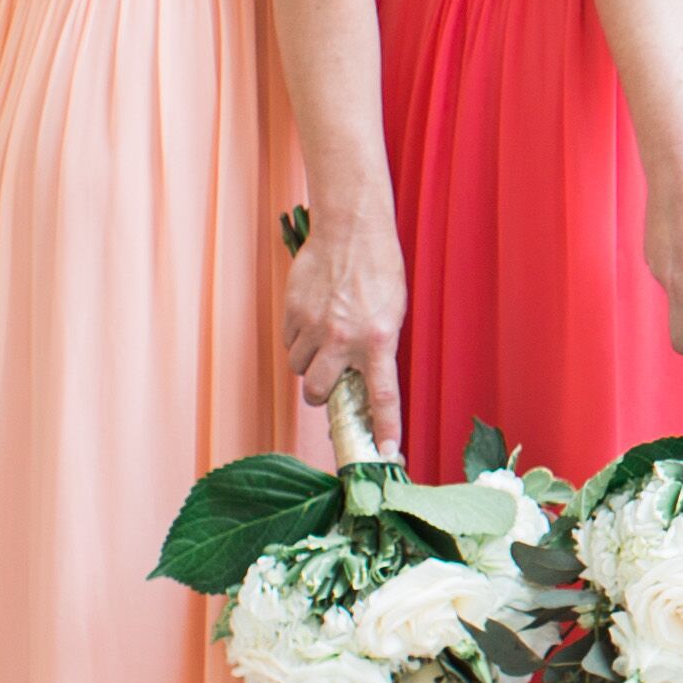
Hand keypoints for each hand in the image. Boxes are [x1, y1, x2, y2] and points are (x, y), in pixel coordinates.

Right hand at [285, 211, 404, 458]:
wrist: (351, 230)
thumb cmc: (379, 269)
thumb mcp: (392, 311)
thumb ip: (378, 347)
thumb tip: (364, 378)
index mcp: (378, 339)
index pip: (382, 396)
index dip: (384, 428)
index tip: (385, 453)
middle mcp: (344, 339)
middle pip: (318, 393)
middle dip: (320, 395)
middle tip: (328, 382)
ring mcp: (315, 327)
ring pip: (300, 369)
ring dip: (309, 363)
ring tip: (323, 339)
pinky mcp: (293, 313)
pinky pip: (289, 343)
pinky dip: (298, 340)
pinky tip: (312, 319)